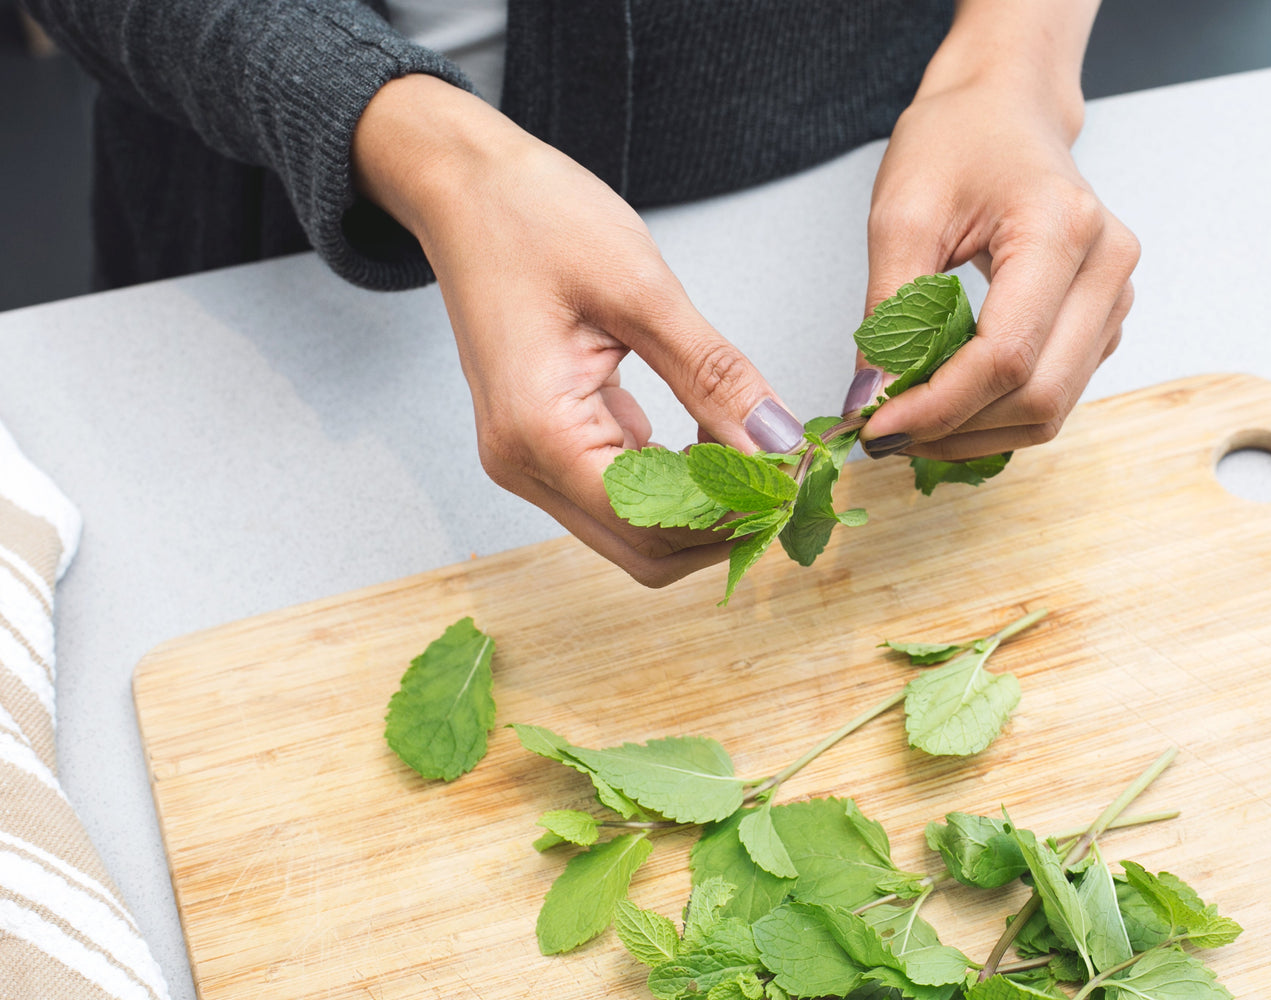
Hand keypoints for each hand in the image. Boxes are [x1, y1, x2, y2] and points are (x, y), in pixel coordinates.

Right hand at [353, 76, 804, 584]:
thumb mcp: (641, 290)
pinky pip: (621, 488)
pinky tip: (713, 432)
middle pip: (645, 549)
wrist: (463, 184)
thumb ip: (714, 376)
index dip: (734, 515)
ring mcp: (528, 457)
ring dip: (703, 504)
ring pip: (636, 527)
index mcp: (538, 431)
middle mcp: (523, 463)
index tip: (797, 479)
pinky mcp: (544, 440)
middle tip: (789, 473)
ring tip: (760, 450)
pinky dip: (676, 476)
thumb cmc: (532, 216)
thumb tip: (778, 443)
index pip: (654, 524)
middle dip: (723, 523)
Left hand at [848, 0, 1138, 460]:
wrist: (1005, 110)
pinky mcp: (1102, 323)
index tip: (876, 425)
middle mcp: (1106, 269)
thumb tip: (874, 398)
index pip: (1006, 356)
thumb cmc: (959, 141)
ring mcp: (1113, 300)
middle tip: (884, 433)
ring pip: (1049, 410)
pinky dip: (995, 416)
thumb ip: (889, 311)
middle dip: (954, 429)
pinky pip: (1053, 396)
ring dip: (974, 433)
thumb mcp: (902, 212)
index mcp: (1062, 230)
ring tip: (909, 421)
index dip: (938, 405)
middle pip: (1037, 397)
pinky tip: (946, 402)